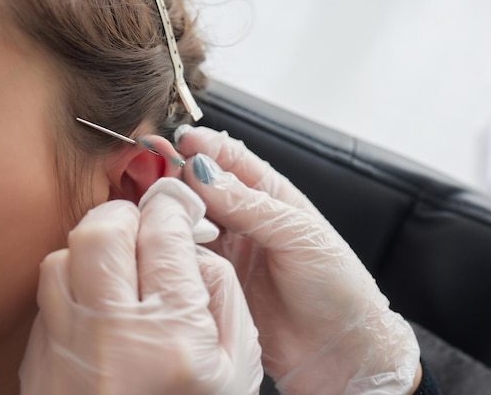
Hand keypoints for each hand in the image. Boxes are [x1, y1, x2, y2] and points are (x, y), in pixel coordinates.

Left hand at [19, 178, 262, 394]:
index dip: (172, 208)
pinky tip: (101, 302)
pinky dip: (74, 284)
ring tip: (119, 266)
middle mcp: (113, 339)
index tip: (175, 204)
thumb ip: (223, 295)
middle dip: (126, 216)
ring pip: (62, 258)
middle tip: (143, 227)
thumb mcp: (238, 366)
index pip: (164, 238)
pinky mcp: (39, 366)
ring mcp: (66, 352)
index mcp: (173, 338)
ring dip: (94, 249)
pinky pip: (48, 298)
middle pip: (101, 233)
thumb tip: (191, 250)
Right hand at [177, 126, 420, 394]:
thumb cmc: (336, 284)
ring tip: (151, 207)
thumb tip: (203, 171)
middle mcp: (244, 219)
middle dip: (175, 177)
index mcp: (271, 195)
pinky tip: (159, 243)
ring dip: (168, 212)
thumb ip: (249, 204)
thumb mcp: (297, 234)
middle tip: (150, 174)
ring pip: (186, 220)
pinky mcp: (213, 283)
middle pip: (199, 187)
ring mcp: (226, 251)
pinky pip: (184, 258)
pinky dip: (169, 248)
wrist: (339, 348)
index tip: (178, 142)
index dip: (203, 146)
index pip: (230, 158)